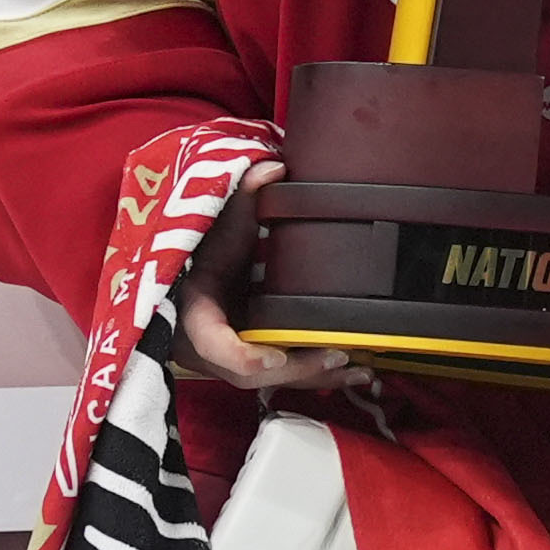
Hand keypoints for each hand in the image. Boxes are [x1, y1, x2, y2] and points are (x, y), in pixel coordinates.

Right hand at [173, 160, 362, 394]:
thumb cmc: (202, 249)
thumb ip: (244, 197)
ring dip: (315, 376)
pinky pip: (282, 377)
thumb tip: (274, 167)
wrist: (189, 273)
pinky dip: (316, 374)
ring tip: (360, 371)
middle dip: (296, 368)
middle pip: (251, 373)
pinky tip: (356, 373)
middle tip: (338, 354)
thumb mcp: (218, 224)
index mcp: (195, 311)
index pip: (210, 342)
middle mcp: (208, 347)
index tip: (274, 358)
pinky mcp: (250, 362)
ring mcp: (229, 360)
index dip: (240, 356)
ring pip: (271, 381)